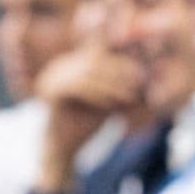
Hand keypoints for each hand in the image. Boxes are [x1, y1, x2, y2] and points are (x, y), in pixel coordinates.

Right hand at [36, 44, 144, 165]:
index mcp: (74, 62)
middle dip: (121, 71)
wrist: (66, 145)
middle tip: (140, 83)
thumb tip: (144, 70)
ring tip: (130, 97)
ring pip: (88, 72)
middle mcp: (61, 65)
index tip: (142, 70)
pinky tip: (111, 105)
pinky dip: (97, 94)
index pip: (99, 48)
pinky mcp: (51, 91)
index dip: (121, 56)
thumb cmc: (89, 120)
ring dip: (113, 85)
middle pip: (95, 59)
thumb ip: (121, 81)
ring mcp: (53, 76)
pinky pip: (77, 87)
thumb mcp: (110, 96)